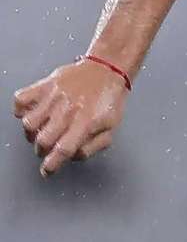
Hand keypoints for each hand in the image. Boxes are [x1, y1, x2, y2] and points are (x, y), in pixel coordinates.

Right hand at [12, 58, 129, 177]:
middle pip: (43, 140)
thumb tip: (73, 156)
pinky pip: (21, 99)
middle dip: (42, 151)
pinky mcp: (45, 85)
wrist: (106, 69)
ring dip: (31, 134)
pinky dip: (20, 110)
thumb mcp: (110, 129)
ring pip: (29, 123)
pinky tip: (30, 114)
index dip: (52, 165)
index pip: (64, 150)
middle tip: (46, 150)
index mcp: (86, 123)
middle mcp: (68, 111)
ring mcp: (54, 97)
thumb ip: (92, 147)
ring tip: (40, 132)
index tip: (46, 171)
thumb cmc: (109, 100)